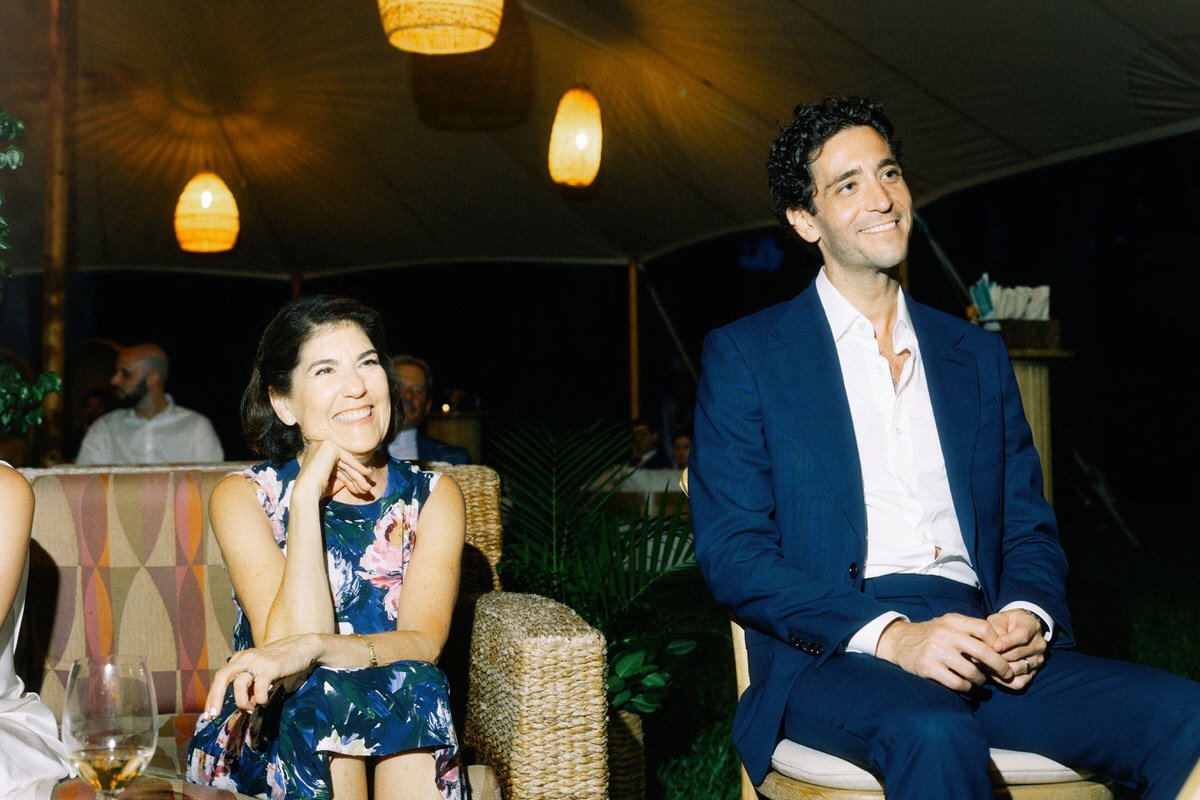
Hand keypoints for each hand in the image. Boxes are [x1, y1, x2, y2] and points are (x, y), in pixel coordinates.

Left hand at [202, 633, 323, 717]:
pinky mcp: (271, 667)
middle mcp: (246, 658)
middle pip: (222, 677)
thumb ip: (252, 683)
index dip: (212, 696)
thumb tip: (247, 704)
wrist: (305, 646)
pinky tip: (265, 700)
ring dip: (242, 701)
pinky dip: (259, 698)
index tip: (210, 714)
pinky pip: (258, 687)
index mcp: (241, 658)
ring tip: (252, 707)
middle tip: (213, 716)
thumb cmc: (283, 660)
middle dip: (215, 699)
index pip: (220, 677)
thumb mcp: (262, 669)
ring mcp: (258, 661)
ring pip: (239, 684)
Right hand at [296, 440, 376, 500]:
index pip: (338, 468)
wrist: (306, 491)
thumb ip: (343, 476)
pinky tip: (367, 474)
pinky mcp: (330, 447)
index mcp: (317, 457)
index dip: (350, 479)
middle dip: (356, 479)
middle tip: (366, 489)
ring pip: (346, 463)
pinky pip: (348, 459)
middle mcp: (319, 449)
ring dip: (359, 476)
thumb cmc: (317, 490)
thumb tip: (359, 474)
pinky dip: (358, 467)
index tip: (359, 489)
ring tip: (368, 487)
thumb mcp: (332, 481)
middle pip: (343, 466)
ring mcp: (324, 446)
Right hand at [877, 613, 1011, 690]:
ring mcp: (936, 651)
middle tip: (1007, 673)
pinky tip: (965, 685)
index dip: (998, 642)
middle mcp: (945, 634)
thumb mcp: (949, 624)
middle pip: (982, 651)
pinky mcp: (929, 668)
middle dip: (1000, 665)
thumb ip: (970, 631)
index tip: (1002, 652)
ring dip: (981, 680)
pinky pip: (957, 683)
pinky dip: (966, 687)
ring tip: (980, 680)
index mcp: (952, 621)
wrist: (901, 642)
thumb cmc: (934, 636)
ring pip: (971, 672)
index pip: (984, 628)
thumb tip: (1000, 647)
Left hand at [985, 609, 1046, 689]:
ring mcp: (1038, 660)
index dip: (1007, 642)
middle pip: (1017, 654)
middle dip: (997, 656)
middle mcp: (1038, 644)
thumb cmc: (1005, 623)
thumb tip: (992, 645)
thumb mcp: (999, 619)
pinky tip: (992, 672)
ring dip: (999, 668)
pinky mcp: (1034, 673)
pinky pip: (1019, 682)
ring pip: (1017, 669)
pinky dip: (1004, 680)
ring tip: (983, 664)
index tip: (994, 647)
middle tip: (979, 656)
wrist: (1018, 630)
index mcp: (1031, 626)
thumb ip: (996, 628)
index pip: (1022, 636)